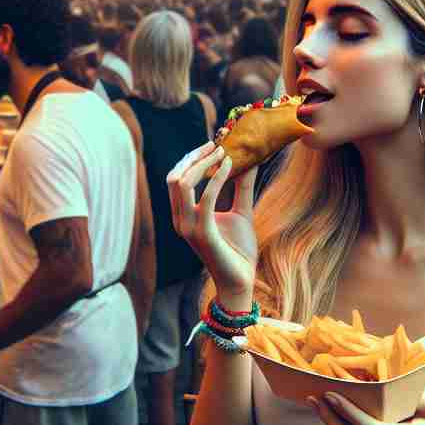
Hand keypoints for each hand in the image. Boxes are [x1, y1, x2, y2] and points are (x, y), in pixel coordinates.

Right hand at [167, 142, 259, 305]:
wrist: (241, 280)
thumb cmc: (239, 250)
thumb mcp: (241, 210)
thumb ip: (241, 186)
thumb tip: (249, 160)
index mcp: (183, 215)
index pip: (176, 178)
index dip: (191, 158)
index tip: (213, 144)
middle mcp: (180, 220)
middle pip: (174, 177)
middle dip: (194, 156)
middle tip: (217, 144)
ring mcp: (188, 227)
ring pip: (182, 183)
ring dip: (202, 163)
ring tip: (224, 152)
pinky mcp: (202, 232)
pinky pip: (206, 196)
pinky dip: (217, 177)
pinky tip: (231, 166)